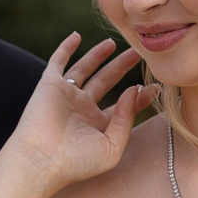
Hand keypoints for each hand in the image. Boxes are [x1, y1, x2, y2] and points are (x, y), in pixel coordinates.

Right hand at [13, 33, 151, 191]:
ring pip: (85, 69)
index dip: (140, 96)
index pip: (123, 105)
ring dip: (98, 55)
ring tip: (114, 43)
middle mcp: (82, 109)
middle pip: (107, 82)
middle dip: (123, 67)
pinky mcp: (50, 85)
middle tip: (140, 53)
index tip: (156, 85)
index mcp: (98, 126)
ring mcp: (66, 95)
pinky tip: (77, 35)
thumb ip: (126, 118)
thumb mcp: (112, 146)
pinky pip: (58, 61)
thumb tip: (133, 89)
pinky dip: (66, 48)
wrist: (41, 160)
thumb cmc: (76, 162)